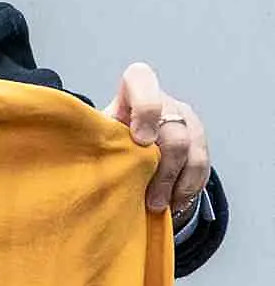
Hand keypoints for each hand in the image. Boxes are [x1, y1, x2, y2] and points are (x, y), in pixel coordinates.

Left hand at [103, 62, 210, 217]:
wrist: (132, 149)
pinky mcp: (199, 143)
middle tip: (151, 200)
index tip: (140, 141)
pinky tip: (174, 203)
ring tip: (159, 206)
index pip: (141, 79)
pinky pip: (202, 167)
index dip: (145, 107)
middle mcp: (165, 103)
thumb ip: (97, 140)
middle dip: (163, 170)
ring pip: (193, 153)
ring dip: (177, 185)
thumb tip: (83, 166)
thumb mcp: (98, 136)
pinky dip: (188, 189)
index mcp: (134, 92)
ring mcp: (186, 121)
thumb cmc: (108, 142)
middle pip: (174, 132)